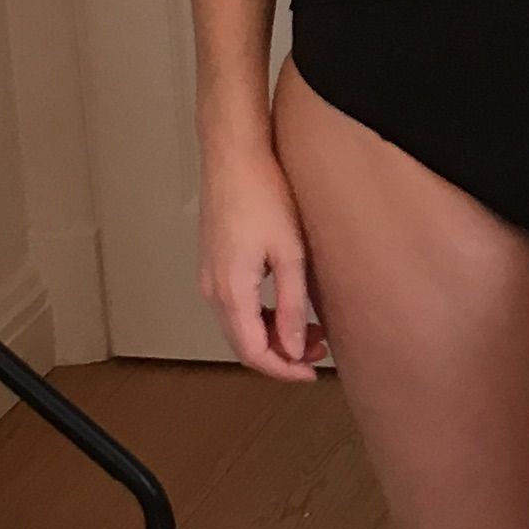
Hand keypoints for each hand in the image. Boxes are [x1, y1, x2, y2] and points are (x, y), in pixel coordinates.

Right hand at [201, 133, 327, 378]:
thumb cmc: (262, 193)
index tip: (311, 374)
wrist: (234, 154)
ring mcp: (209, 276)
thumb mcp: (290, 253)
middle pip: (244, 344)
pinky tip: (286, 306)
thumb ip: (291, 306)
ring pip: (239, 326)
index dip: (284, 370)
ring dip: (272, 336)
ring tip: (311, 329)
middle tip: (319, 353)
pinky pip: (234, 306)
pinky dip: (260, 317)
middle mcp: (212, 290)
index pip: (254, 353)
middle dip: (282, 355)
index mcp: (230, 291)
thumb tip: (295, 348)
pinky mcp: (214, 263)